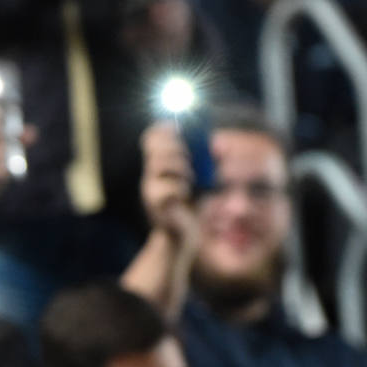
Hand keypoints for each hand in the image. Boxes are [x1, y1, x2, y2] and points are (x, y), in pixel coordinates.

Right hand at [139, 122, 199, 246]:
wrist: (183, 236)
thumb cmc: (192, 205)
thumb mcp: (200, 177)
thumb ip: (203, 160)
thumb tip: (217, 144)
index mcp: (159, 165)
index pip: (152, 137)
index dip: (163, 130)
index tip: (179, 133)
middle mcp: (150, 174)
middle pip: (156, 146)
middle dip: (176, 148)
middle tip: (189, 160)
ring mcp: (149, 189)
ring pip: (160, 164)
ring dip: (180, 168)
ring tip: (189, 179)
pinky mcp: (155, 205)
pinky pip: (168, 188)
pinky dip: (181, 189)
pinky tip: (185, 197)